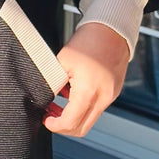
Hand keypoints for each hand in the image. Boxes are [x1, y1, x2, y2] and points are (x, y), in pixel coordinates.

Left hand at [43, 21, 129, 136]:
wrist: (112, 30)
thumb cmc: (88, 41)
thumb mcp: (62, 62)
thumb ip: (54, 84)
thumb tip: (45, 99)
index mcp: (89, 91)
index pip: (70, 122)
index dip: (55, 126)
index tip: (47, 120)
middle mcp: (103, 97)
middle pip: (82, 129)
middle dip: (63, 126)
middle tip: (50, 114)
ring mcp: (110, 96)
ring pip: (90, 120)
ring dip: (73, 117)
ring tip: (59, 103)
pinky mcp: (113, 92)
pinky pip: (97, 108)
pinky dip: (83, 107)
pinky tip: (73, 93)